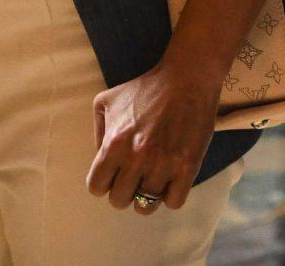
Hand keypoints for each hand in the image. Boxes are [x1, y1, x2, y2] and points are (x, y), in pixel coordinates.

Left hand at [89, 58, 221, 212]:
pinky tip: (172, 180)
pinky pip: (174, 202)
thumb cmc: (146, 88)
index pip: (96, 187)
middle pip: (120, 200)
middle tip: (135, 176)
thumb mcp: (106, 101)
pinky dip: (171, 196)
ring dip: (148, 195)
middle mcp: (136, 159)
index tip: (115, 173)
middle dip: (125, 190)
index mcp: (113, 144)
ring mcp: (163, 165)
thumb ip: (98, 133)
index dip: (104, 182)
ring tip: (153, 180)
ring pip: (146, 206)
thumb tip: (100, 159)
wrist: (188, 77)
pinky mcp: (188, 167)